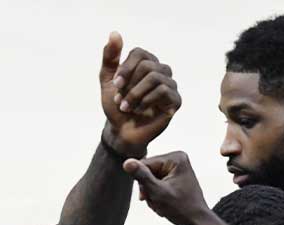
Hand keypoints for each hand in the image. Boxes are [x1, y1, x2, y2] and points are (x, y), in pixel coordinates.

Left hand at [99, 33, 181, 157]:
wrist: (122, 131)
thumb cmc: (116, 106)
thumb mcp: (108, 81)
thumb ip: (110, 58)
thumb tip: (114, 33)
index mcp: (146, 63)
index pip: (139, 53)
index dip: (126, 68)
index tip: (115, 84)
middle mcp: (161, 70)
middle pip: (147, 66)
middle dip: (130, 85)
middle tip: (121, 100)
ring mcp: (170, 85)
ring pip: (155, 78)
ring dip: (135, 94)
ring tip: (127, 108)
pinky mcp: (176, 100)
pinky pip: (163, 91)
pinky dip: (146, 101)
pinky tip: (140, 111)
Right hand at [122, 152, 213, 224]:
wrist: (197, 220)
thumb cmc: (181, 208)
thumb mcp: (157, 192)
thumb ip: (141, 176)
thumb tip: (126, 162)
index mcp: (175, 158)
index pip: (144, 165)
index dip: (143, 182)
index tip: (152, 196)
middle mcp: (177, 158)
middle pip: (147, 171)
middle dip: (149, 189)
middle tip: (157, 202)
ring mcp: (177, 167)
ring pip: (151, 178)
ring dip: (152, 193)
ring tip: (161, 204)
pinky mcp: (176, 175)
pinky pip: (158, 182)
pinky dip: (157, 194)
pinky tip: (164, 203)